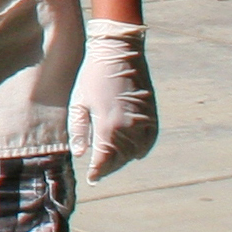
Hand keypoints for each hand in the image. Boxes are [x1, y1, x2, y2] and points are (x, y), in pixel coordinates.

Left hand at [69, 19, 157, 181]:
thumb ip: (79, 131)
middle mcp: (129, 129)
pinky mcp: (152, 116)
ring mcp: (144, 123)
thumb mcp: (79, 103)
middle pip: (120, 160)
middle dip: (109, 166)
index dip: (97, 172)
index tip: (92, 178)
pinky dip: (139, 149)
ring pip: (135, 153)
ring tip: (111, 159)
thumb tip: (81, 154)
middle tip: (99, 169)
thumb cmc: (93, 77)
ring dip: (124, 158)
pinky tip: (129, 148)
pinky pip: (148, 142)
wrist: (119, 53)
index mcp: (108, 127)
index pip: (104, 161)